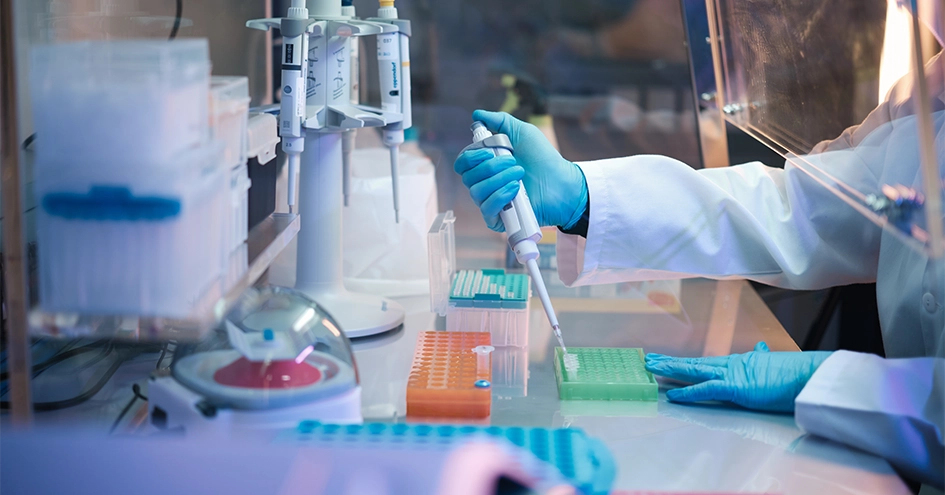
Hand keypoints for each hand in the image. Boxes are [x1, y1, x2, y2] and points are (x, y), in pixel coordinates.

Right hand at [453, 110, 588, 231]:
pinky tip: (515, 189)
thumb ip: (499, 121)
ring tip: (520, 174)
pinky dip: (500, 196)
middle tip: (514, 161)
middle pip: (468, 177)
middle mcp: (485, 184)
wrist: (562, 183)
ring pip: (476, 192)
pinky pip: (486, 209)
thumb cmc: (544, 159)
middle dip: (491, 166)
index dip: (472, 156)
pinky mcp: (499, 219)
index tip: (489, 150)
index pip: (462, 163)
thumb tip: (477, 114)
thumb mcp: (523, 133)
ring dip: (499, 179)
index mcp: (486, 165)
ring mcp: (491, 202)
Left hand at [644, 342, 832, 412]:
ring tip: (652, 367)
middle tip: (649, 359)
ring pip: (694, 371)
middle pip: (694, 363)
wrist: (810, 375)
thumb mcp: (775, 364)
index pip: (707, 361)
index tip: (670, 360)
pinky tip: (673, 394)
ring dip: (671, 370)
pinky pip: (707, 389)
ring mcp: (733, 375)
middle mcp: (732, 365)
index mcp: (740, 362)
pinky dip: (688, 392)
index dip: (687, 361)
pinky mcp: (736, 388)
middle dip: (670, 361)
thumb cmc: (796, 374)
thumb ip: (763, 358)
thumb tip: (760, 348)